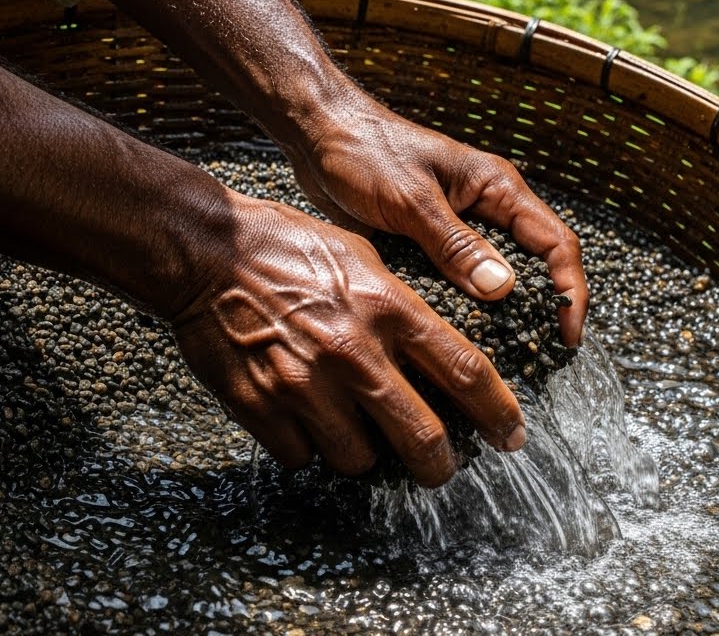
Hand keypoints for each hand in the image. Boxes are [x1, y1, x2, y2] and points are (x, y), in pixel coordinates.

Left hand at [98, 0, 587, 344]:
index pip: (556, 242)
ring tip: (505, 360)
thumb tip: (503, 289)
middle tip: (542, 358)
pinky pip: (460, 281)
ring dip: (504, 314)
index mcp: (497, 188)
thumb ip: (455, 244)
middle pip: (535, 264)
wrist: (318, 136)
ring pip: (497, 276)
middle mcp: (486, 208)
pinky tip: (456, 340)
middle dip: (544, 309)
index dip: (569, 290)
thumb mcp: (412, 201)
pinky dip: (465, 309)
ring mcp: (459, 227)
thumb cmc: (365, 152)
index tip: (567, 334)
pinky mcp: (429, 242)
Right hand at [169, 194, 525, 485]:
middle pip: (422, 437)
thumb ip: (401, 308)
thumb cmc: (286, 248)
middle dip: (441, 465)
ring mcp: (305, 384)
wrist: (207, 252)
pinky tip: (302, 420)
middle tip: (442, 470)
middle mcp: (353, 352)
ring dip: (363, 452)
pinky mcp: (261, 406)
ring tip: (350, 427)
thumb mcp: (361, 257)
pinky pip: (302, 458)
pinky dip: (308, 448)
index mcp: (387, 308)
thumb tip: (438, 355)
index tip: (511, 436)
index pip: (465, 372)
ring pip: (359, 459)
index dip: (497, 413)